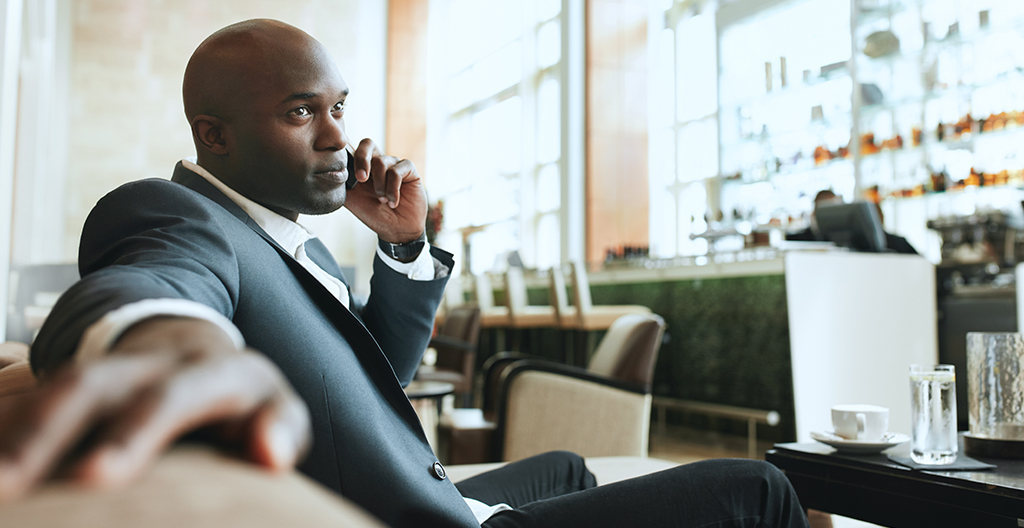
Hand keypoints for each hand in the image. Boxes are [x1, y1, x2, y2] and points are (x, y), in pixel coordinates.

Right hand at [0, 317, 310, 501]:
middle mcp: (147, 364)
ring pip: (48, 393)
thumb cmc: (242, 403)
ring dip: (11, 438)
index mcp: (209, 371)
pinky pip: (23, 402)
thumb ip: (281, 429)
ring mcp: (101, 371)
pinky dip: (4, 430)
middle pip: (90, 388)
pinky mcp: (67, 386)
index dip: (134, 431)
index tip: (96, 477)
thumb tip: (271, 455)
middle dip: (43, 436)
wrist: (190, 347)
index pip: (172, 397)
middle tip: (5, 488)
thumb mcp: (274, 408)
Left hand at [343, 138, 425, 243]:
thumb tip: (331, 171)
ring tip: (382, 200)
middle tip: (361, 179)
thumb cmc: (375, 215)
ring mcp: (394, 164)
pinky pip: (397, 171)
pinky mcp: (409, 169)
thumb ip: (342, 184)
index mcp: (363, 167)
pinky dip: (392, 189)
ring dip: (379, 186)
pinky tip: (393, 202)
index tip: (349, 175)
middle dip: (362, 160)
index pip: (354, 148)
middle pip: (367, 144)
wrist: (396, 230)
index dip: (350, 155)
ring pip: (381, 162)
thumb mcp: (352, 200)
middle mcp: (378, 162)